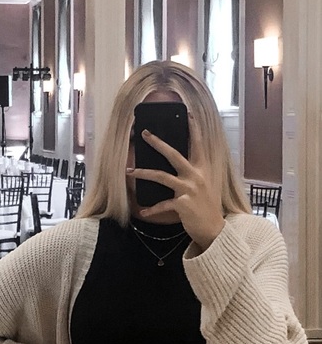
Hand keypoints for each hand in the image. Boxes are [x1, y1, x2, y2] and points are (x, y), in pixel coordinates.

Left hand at [127, 114, 224, 250]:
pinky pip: (162, 204)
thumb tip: (176, 165)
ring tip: (129, 171)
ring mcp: (189, 190)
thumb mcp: (203, 186)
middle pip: (174, 155)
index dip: (193, 129)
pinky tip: (143, 211)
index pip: (197, 144)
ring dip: (143, 173)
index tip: (187, 114)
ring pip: (161, 176)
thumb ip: (192, 174)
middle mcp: (196, 176)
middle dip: (158, 143)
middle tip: (145, 133)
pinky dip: (151, 208)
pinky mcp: (183, 204)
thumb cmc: (206, 207)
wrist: (214, 229)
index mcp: (202, 169)